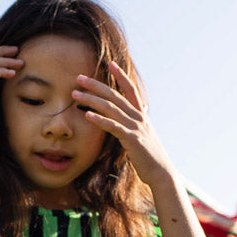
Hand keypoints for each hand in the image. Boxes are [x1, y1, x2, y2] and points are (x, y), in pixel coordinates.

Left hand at [72, 61, 174, 187]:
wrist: (161, 172)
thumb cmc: (149, 156)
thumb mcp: (144, 134)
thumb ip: (137, 122)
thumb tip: (137, 111)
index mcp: (141, 114)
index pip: (130, 89)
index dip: (120, 76)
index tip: (109, 63)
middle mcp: (139, 117)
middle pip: (115, 95)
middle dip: (96, 85)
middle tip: (79, 78)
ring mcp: (136, 127)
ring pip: (111, 108)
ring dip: (91, 99)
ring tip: (75, 94)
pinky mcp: (132, 139)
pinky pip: (113, 126)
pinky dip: (99, 119)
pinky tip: (87, 115)